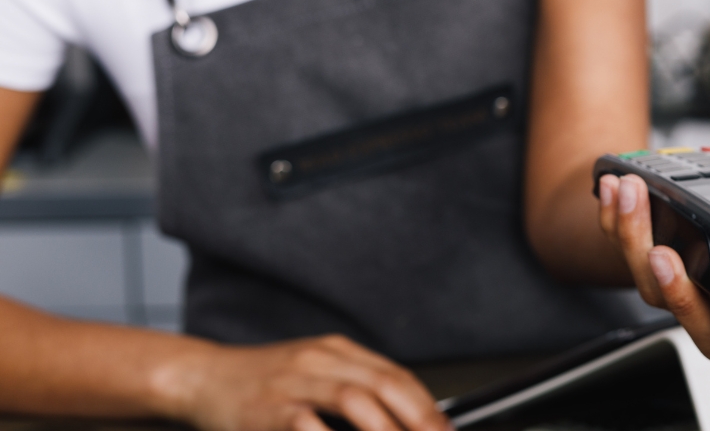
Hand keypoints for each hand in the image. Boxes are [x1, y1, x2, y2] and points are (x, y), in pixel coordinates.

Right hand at [168, 335, 448, 430]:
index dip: (427, 406)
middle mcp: (318, 361)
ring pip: (353, 400)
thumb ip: (354, 386)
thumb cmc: (260, 383)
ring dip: (386, 429)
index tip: (445, 430)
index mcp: (336, 351)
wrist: (200, 377)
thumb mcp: (312, 371)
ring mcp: (292, 383)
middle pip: (384, 385)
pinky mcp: (266, 410)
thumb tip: (403, 416)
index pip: (396, 375)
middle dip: (419, 418)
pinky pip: (306, 424)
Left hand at [596, 173, 709, 396]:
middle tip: (650, 230)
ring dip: (629, 224)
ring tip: (629, 190)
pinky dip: (611, 213)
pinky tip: (610, 186)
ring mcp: (662, 284)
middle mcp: (689, 308)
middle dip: (647, 251)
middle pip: (658, 290)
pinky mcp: (641, 258)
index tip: (667, 259)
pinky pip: (617, 240)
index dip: (681, 294)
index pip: (697, 321)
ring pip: (636, 264)